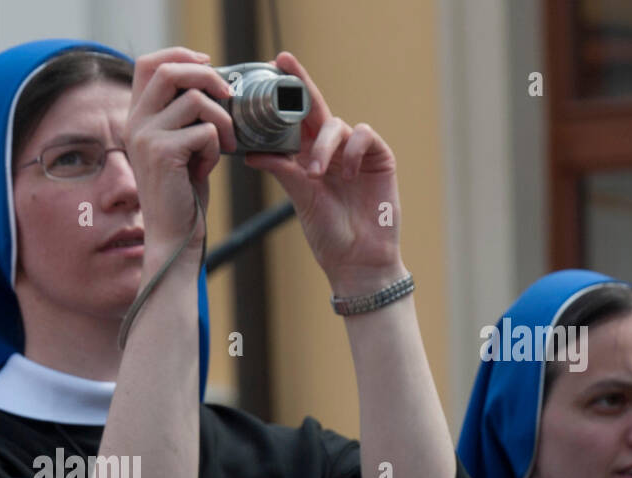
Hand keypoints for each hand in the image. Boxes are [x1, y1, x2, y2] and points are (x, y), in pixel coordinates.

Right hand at [126, 47, 237, 258]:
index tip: (208, 63)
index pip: (149, 63)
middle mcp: (135, 124)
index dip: (180, 54)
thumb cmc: (183, 193)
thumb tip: (212, 81)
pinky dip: (215, 148)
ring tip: (223, 145)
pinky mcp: (162, 153)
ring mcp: (145, 137)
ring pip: (195, 99)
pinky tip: (207, 169)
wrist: (174, 234)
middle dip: (207, 76)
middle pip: (170, 70)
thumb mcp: (181, 146)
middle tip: (228, 96)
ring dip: (221, 120)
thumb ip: (185, 116)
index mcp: (137, 118)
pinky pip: (204, 130)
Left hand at [244, 51, 403, 296]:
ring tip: (318, 174)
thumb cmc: (328, 235)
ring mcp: (355, 153)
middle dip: (301, 85)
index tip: (273, 67)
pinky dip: (353, 149)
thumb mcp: (300, 198)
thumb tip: (251, 153)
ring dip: (325, 146)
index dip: (287, 93)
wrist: (357, 260)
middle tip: (285, 64)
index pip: (295, 120)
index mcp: (307, 159)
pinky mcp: (379, 158)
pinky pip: (365, 136)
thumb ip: (282, 170)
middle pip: (316, 108)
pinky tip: (348, 172)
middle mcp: (330, 151)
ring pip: (337, 125)